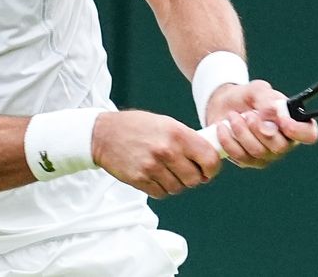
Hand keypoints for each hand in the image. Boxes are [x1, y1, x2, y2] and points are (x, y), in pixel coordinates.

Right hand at [91, 110, 222, 198]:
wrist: (104, 134)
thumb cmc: (137, 127)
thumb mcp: (166, 123)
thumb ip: (188, 139)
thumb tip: (210, 157)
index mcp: (177, 134)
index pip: (209, 159)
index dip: (212, 168)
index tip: (208, 169)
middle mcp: (166, 151)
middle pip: (195, 179)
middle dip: (194, 177)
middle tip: (185, 169)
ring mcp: (152, 167)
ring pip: (179, 188)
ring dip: (176, 182)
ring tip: (166, 169)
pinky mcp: (140, 179)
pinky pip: (162, 193)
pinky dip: (162, 188)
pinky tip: (154, 175)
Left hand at [206, 80, 317, 167]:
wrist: (223, 105)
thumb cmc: (247, 96)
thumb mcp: (257, 90)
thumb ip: (268, 100)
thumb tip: (275, 116)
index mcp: (293, 123)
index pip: (309, 134)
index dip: (299, 131)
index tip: (284, 122)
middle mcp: (284, 143)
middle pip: (280, 147)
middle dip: (260, 129)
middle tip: (248, 114)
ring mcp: (266, 155)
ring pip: (258, 152)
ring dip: (242, 132)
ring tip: (233, 116)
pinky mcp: (248, 162)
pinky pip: (240, 157)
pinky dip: (229, 140)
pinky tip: (223, 127)